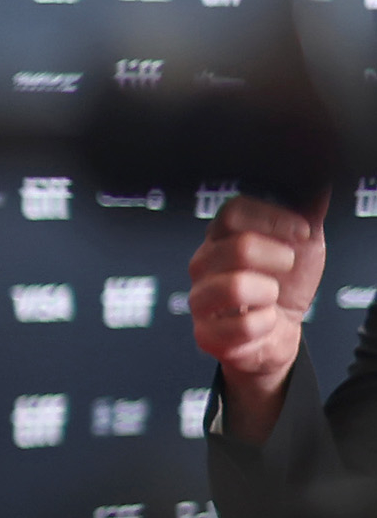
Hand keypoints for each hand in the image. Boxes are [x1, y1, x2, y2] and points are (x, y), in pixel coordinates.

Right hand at [188, 192, 327, 442]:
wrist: (278, 331)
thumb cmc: (285, 286)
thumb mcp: (302, 244)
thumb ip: (307, 212)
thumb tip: (317, 182)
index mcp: (221, 237)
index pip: (233, 211)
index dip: (274, 218)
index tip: (301, 232)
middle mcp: (203, 265)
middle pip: (237, 247)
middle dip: (278, 257)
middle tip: (287, 266)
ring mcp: (200, 300)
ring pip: (235, 287)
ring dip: (269, 292)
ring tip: (270, 296)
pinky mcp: (205, 335)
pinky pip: (243, 327)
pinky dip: (266, 324)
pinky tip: (263, 320)